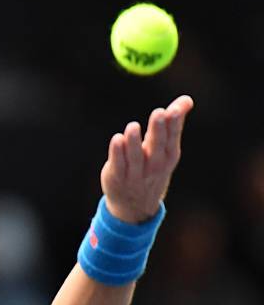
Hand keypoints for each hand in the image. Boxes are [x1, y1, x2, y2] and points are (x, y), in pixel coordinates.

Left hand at [100, 95, 193, 223]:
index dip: (173, 124)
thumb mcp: (166, 148)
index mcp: (168, 156)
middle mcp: (154, 166)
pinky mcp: (117, 177)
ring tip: (133, 126)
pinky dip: (117, 153)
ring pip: (135, 157)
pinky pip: (118, 165)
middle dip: (158, 130)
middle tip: (159, 113)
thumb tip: (187, 99)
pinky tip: (117, 139)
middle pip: (156, 147)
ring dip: (134, 142)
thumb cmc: (152, 167)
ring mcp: (135, 174)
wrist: (135, 205)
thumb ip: (174, 122)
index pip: (171, 138)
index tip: (173, 110)